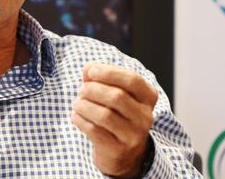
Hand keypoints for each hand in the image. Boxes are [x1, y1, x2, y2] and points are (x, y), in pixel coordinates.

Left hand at [71, 63, 157, 177]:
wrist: (124, 155)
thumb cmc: (117, 116)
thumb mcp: (116, 95)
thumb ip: (102, 78)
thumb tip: (88, 69)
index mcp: (148, 98)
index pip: (133, 80)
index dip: (109, 73)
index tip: (90, 71)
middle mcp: (145, 117)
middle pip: (117, 97)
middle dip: (93, 89)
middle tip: (82, 90)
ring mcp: (133, 136)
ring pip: (105, 115)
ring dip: (84, 105)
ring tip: (77, 104)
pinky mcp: (118, 150)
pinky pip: (94, 131)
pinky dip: (80, 120)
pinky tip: (76, 116)